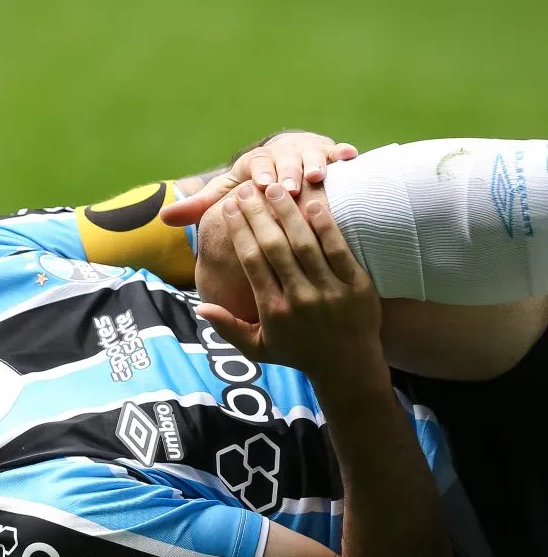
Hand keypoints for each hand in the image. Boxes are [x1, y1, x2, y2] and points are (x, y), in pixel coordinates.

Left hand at [161, 132, 357, 227]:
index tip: (260, 184)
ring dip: (315, 162)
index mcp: (256, 162)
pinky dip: (344, 154)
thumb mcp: (227, 193)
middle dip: (287, 171)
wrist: (283, 166)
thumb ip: (200, 205)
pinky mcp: (330, 153)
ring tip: (318, 177)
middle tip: (290, 186)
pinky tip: (349, 159)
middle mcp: (281, 153)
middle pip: (285, 159)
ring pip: (313, 154)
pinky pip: (338, 152)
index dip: (260, 172)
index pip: (257, 164)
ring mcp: (308, 151)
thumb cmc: (252, 188)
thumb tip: (163, 217)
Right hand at [195, 182, 380, 382]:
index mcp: (273, 310)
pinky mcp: (357, 287)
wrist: (348, 368)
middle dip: (258, 213)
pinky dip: (326, 227)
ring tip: (275, 187)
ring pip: (305, 244)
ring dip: (288, 213)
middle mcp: (299, 299)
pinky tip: (314, 203)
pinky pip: (339, 251)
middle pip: (274, 247)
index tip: (230, 207)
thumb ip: (229, 327)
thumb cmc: (298, 354)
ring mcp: (329, 292)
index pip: (252, 261)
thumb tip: (200, 307)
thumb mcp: (257, 349)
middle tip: (248, 188)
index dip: (239, 230)